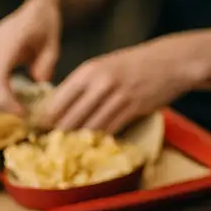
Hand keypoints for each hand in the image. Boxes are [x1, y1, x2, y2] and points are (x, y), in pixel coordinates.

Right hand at [0, 0, 62, 113]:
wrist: (37, 7)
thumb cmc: (46, 23)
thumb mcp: (53, 44)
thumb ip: (46, 64)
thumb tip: (39, 83)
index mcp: (8, 41)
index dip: (6, 100)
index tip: (21, 113)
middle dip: (2, 104)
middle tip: (21, 115)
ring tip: (18, 107)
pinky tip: (12, 95)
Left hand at [40, 36, 200, 134]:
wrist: (171, 61)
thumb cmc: (135, 64)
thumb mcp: (105, 66)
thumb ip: (84, 85)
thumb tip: (60, 108)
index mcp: (88, 71)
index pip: (57, 102)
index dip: (45, 120)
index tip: (38, 132)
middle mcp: (100, 83)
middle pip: (70, 118)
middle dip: (58, 135)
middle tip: (51, 147)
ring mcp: (118, 96)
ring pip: (89, 127)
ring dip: (79, 140)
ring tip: (70, 149)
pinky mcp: (134, 108)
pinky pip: (110, 129)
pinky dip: (101, 138)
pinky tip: (96, 142)